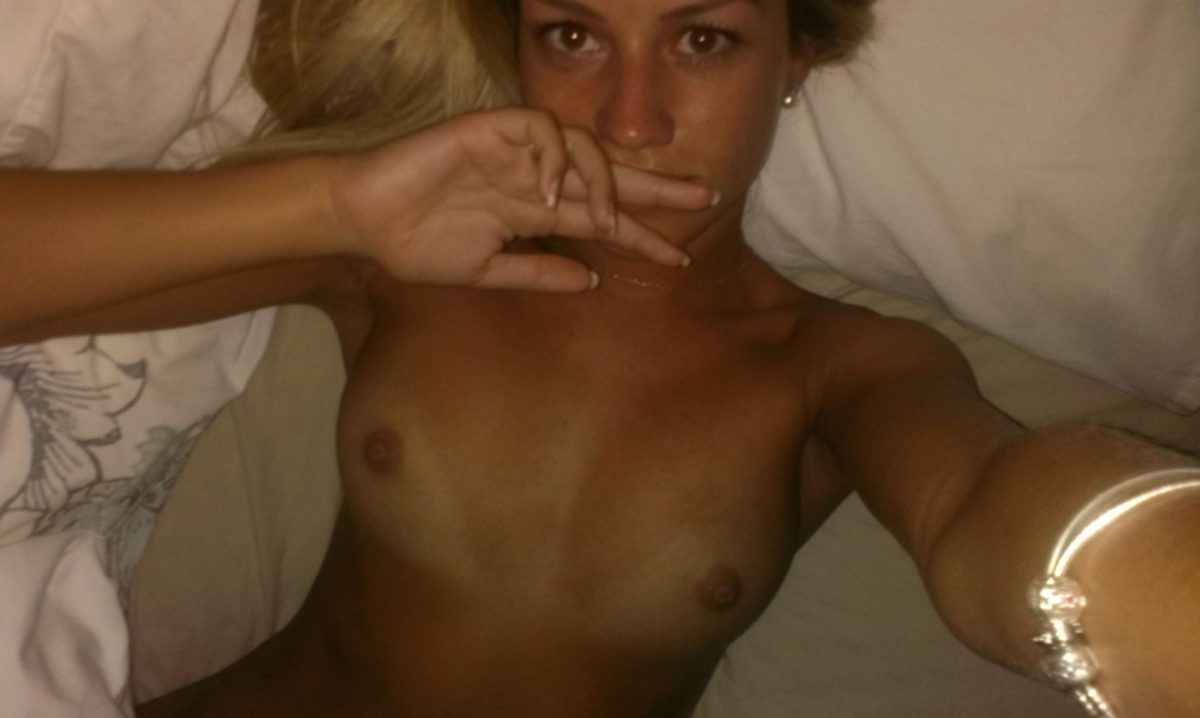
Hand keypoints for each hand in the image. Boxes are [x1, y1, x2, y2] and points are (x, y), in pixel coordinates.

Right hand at [329, 108, 715, 290]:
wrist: (367, 221)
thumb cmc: (419, 246)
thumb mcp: (489, 272)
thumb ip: (539, 274)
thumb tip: (593, 285)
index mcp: (536, 210)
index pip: (602, 219)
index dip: (641, 237)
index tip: (678, 260)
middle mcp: (535, 177)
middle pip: (609, 176)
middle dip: (657, 188)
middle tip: (704, 198)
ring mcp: (516, 150)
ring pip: (584, 146)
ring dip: (603, 183)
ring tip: (605, 219)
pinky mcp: (491, 127)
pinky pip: (542, 129)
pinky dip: (555, 158)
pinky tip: (551, 192)